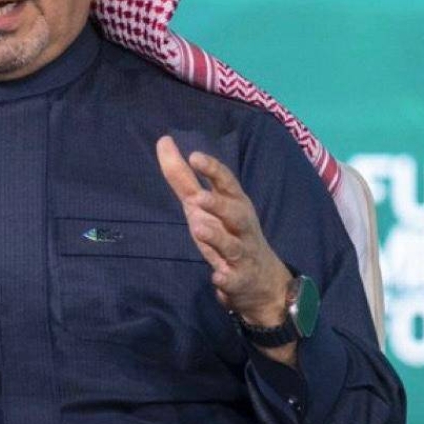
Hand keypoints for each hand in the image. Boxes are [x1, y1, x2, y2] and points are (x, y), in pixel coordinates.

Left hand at [155, 135, 290, 327]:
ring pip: (234, 245)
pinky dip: (226, 278)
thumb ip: (183, 177)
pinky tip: (217, 276)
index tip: (194, 156)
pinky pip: (233, 279)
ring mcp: (242, 254)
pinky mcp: (239, 280)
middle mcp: (241, 227)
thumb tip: (163, 141)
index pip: (227, 183)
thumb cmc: (226, 232)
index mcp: (234, 204)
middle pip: (236, 213)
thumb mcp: (203, 205)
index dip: (213, 170)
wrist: (261, 281)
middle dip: (219, 204)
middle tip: (198, 198)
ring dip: (218, 238)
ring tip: (199, 228)